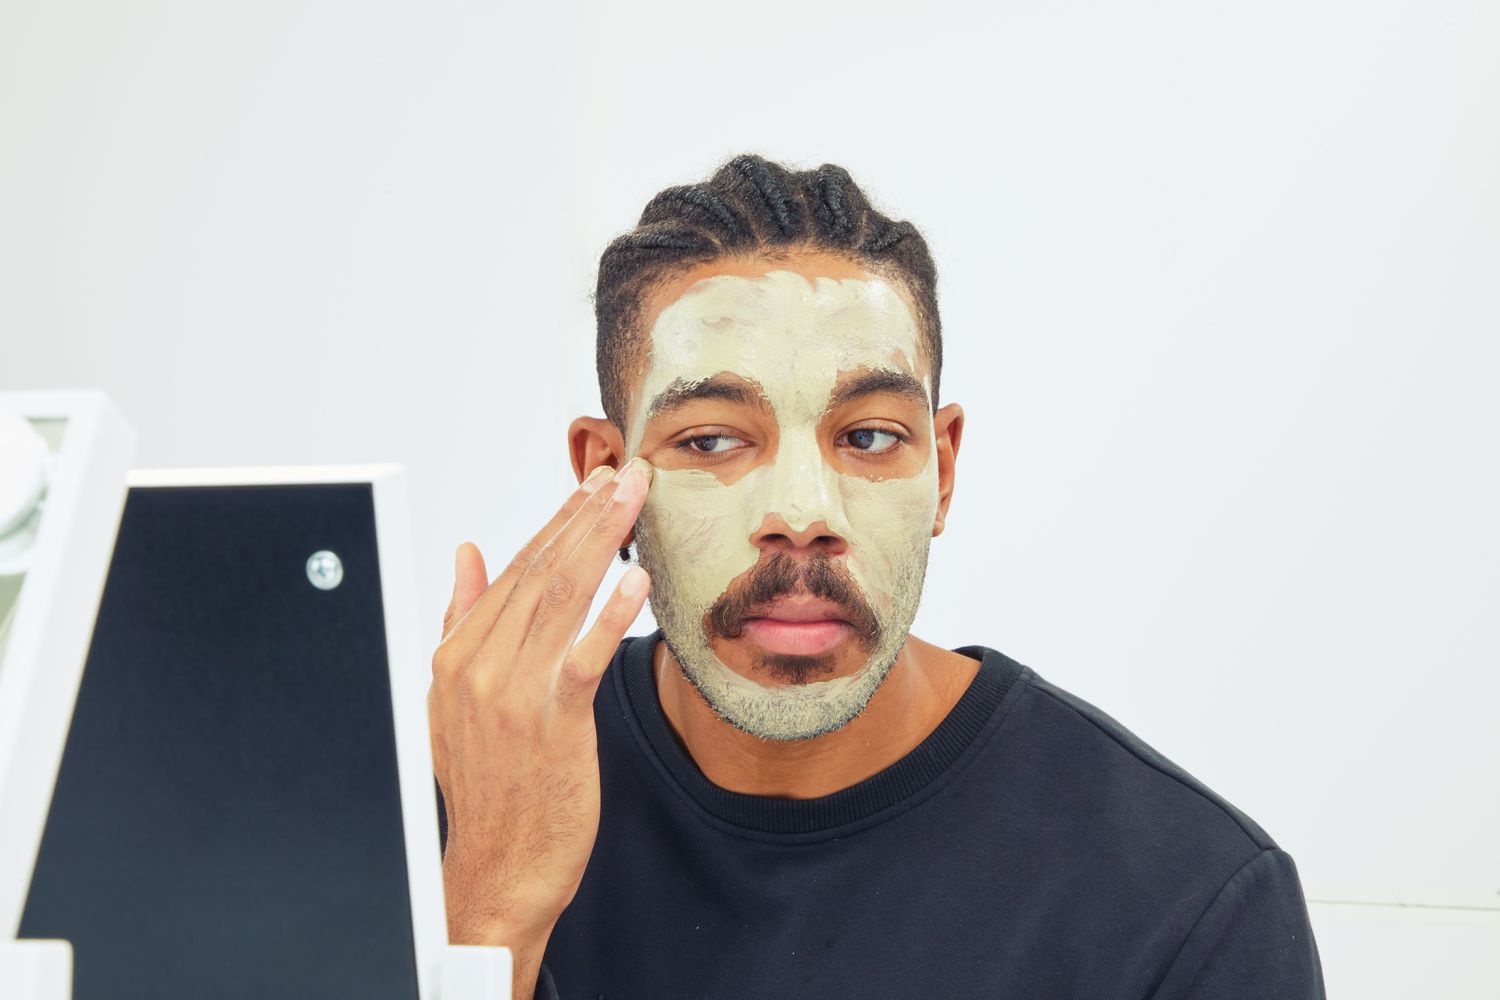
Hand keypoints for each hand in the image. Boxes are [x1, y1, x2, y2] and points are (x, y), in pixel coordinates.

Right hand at [428, 459, 651, 994]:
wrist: (495, 869)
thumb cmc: (487, 783)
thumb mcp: (453, 697)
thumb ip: (463, 619)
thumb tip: (466, 553)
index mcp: (455, 654)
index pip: (513, 570)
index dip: (557, 521)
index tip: (591, 484)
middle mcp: (478, 666)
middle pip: (540, 572)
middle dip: (585, 515)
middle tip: (625, 472)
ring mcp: (513, 693)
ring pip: (561, 598)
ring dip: (600, 541)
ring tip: (632, 499)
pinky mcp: (552, 723)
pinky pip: (584, 656)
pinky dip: (610, 614)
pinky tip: (636, 579)